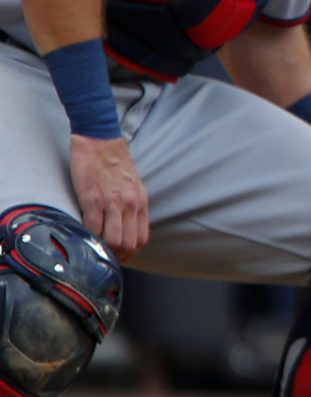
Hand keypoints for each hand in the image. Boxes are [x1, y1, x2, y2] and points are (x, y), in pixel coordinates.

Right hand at [70, 135, 147, 260]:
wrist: (100, 141)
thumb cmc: (114, 162)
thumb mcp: (133, 185)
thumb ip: (132, 206)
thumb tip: (128, 227)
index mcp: (140, 202)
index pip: (142, 238)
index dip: (131, 252)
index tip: (120, 256)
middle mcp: (130, 204)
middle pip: (129, 243)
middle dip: (117, 255)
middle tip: (104, 256)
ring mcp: (112, 202)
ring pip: (113, 240)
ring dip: (102, 249)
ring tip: (93, 247)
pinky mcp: (92, 199)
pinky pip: (92, 227)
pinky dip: (87, 236)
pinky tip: (83, 235)